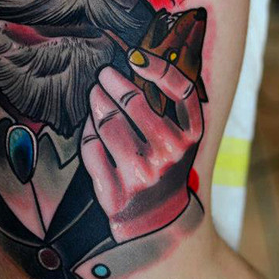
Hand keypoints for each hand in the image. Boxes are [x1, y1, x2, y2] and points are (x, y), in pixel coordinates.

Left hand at [80, 48, 203, 242]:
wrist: (158, 222)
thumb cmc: (166, 168)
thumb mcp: (181, 139)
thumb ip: (168, 107)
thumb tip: (135, 62)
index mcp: (191, 137)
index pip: (181, 91)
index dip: (159, 68)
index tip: (136, 56)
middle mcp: (169, 155)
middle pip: (134, 102)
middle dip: (112, 81)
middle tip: (104, 74)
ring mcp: (141, 175)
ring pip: (108, 123)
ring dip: (97, 102)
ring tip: (95, 94)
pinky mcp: (115, 192)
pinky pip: (91, 148)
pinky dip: (87, 132)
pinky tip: (90, 124)